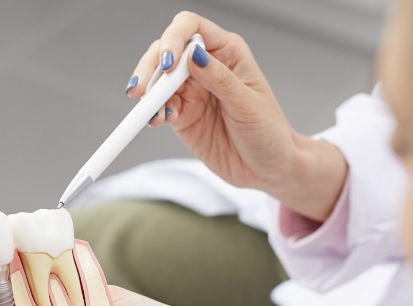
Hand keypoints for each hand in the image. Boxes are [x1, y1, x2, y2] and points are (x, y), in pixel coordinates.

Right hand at [130, 11, 347, 220]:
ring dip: (149, 93)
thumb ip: (220, 79)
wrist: (267, 169)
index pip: (192, 28)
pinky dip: (153, 112)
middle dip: (151, 67)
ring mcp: (192, 91)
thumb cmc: (269, 133)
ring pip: (158, 79)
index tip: (168, 63)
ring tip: (149, 111)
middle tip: (143, 89)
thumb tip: (193, 55)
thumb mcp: (248, 105)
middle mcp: (206, 66)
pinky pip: (160, 107)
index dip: (174, 39)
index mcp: (227, 52)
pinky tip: (157, 120)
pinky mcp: (182, 115)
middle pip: (166, 51)